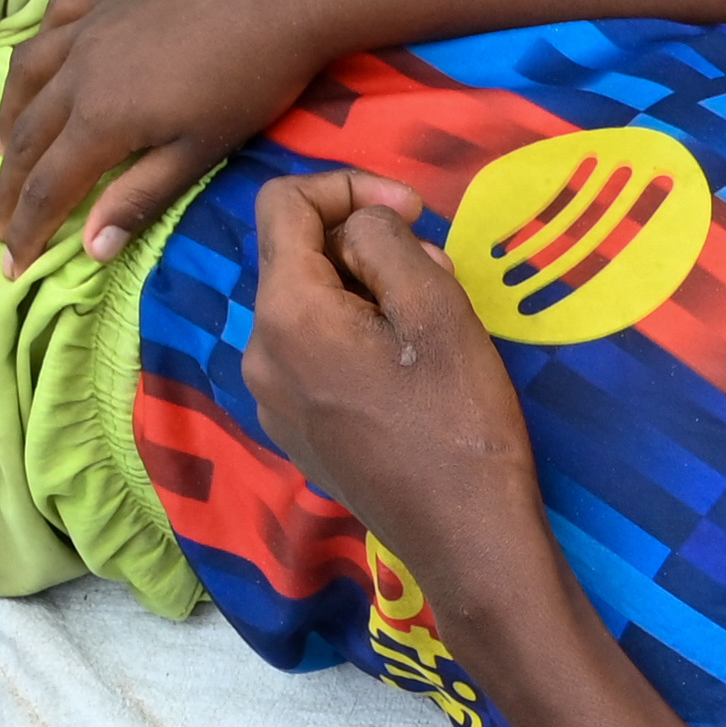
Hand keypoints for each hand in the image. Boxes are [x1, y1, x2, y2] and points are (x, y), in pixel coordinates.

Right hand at [0, 0, 350, 269]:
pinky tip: (39, 63)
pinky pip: (52, 18)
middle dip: (8, 186)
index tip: (10, 265)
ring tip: (2, 149)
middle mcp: (76, 70)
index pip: (47, 186)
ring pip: (27, 74)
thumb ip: (140, 196)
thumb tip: (90, 248)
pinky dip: (36, 48)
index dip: (26, 229)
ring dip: (9, 118)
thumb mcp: (199, 152)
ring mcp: (86, 23)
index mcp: (99, 119)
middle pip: (27, 136)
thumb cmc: (249, 81)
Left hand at [238, 172, 551, 577]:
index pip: (283, 203)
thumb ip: (384, 240)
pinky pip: (311, 358)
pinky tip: (405, 374)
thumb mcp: (435, 306)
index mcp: (287, 314)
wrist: (467, 540)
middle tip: (436, 274)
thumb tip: (359, 230)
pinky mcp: (296, 433)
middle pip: (295, 258)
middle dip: (362, 247)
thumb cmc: (459, 421)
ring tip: (427, 327)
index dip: (348, 186)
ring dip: (362, 295)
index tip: (414, 209)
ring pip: (307, 310)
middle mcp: (259, 353)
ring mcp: (272, 400)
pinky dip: (352, 341)